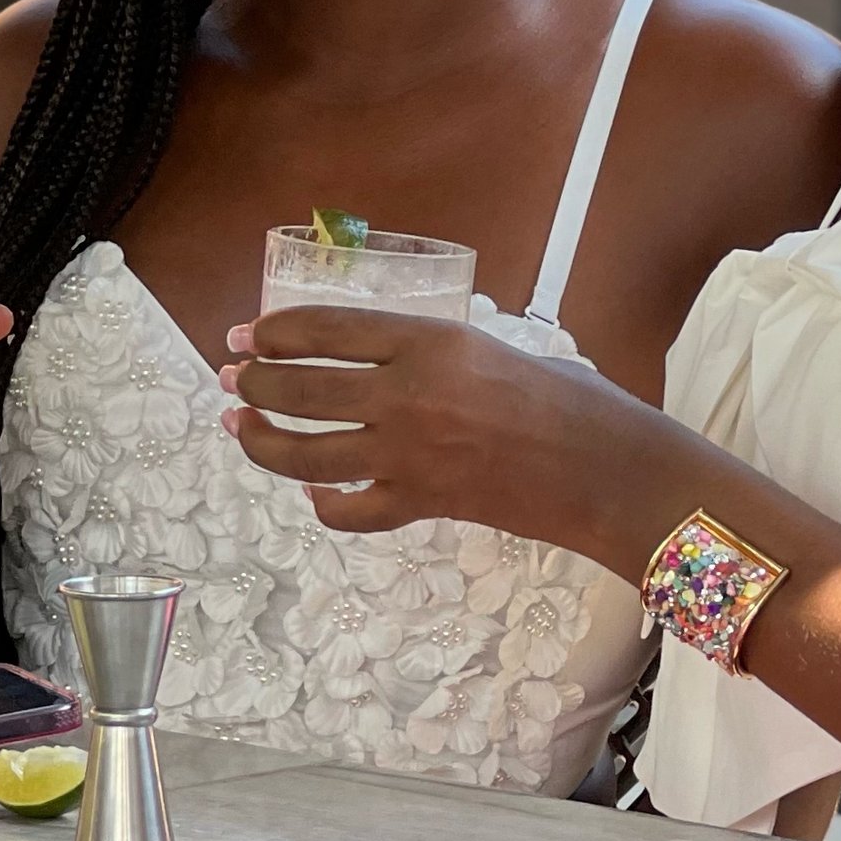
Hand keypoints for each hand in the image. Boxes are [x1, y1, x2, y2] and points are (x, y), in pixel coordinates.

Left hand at [222, 307, 605, 539]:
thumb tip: (390, 361)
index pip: (324, 329)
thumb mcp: (497, 349)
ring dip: (261, 441)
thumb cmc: (570, 399)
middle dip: (253, 383)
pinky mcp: (420, 504)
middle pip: (299, 390)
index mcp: (429, 342)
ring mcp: (408, 456)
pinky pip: (349, 510)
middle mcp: (407, 396)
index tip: (247, 335)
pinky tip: (316, 491)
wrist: (605, 469)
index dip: (274, 332)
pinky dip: (324, 503)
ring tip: (241, 428)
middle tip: (235, 379)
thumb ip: (438, 355)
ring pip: (304, 453)